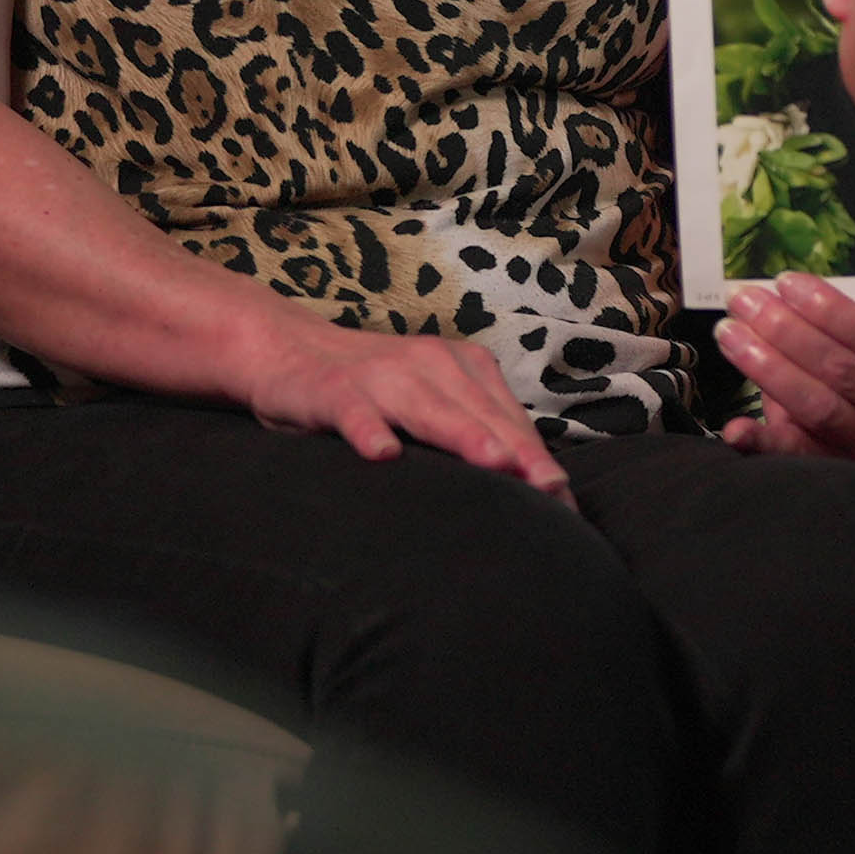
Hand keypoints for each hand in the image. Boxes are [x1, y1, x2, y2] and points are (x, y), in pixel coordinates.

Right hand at [243, 316, 576, 505]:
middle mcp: (429, 364)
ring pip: (428, 407)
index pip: (509, 420)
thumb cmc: (375, 393)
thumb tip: (537, 493)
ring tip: (495, 462)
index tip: (565, 504)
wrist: (289, 349)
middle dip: (518, 451)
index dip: (536, 460)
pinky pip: (355, 412)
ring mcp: (381, 375)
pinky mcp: (333, 390)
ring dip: (463, 434)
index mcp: (462, 368)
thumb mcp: (431, 406)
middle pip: (481, 413)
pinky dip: (369, 430)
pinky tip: (383, 454)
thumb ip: (474, 438)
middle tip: (550, 487)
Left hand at [716, 273, 854, 465]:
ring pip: (819, 407)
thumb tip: (780, 297)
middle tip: (744, 302)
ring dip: (767, 368)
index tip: (786, 283)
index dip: (831, 310)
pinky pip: (802, 456)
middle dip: (785, 330)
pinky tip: (735, 427)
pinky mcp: (846, 473)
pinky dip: (765, 442)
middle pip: (842, 370)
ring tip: (731, 336)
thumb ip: (841, 322)